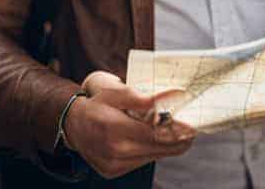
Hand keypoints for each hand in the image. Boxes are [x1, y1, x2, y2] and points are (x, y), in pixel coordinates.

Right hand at [62, 72, 193, 177]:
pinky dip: (150, 150)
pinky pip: (141, 161)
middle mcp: (114, 151)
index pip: (156, 134)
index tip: (193, 125)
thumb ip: (145, 98)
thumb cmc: (96, 103)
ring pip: (152, 157)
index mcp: (114, 129)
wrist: (71, 123)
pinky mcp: (113, 171)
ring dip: (166, 146)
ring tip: (176, 133)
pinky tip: (153, 140)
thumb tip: (175, 96)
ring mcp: (114, 164)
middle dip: (178, 140)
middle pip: (158, 148)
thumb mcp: (117, 92)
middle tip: (191, 130)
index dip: (177, 131)